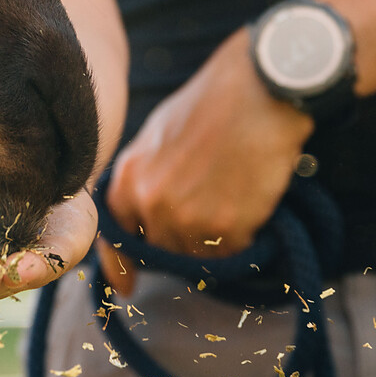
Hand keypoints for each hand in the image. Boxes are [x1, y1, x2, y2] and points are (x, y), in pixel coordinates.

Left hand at [100, 29, 312, 289]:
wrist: (259, 89)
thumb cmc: (212, 105)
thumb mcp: (158, 136)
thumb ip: (145, 176)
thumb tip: (144, 210)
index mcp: (128, 178)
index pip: (115, 238)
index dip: (120, 266)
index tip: (126, 287)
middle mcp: (149, 202)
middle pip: (161, 250)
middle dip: (181, 242)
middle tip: (207, 218)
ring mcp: (186, 217)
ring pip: (197, 255)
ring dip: (214, 241)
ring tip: (234, 200)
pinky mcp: (227, 226)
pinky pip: (232, 251)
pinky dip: (243, 237)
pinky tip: (251, 202)